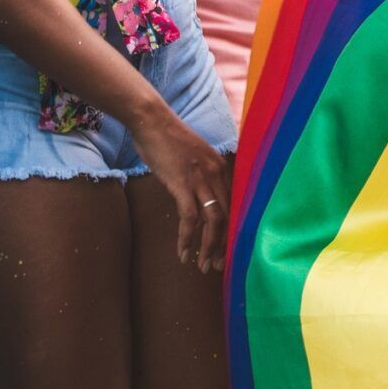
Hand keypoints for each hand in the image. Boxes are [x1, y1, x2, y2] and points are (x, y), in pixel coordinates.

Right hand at [130, 109, 231, 272]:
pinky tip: (183, 253)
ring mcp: (202, 179)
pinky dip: (187, 239)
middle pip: (229, 217)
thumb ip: (202, 176)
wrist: (152, 121)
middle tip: (217, 266)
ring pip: (214, 221)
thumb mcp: (193, 157)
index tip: (228, 250)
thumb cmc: (167, 139)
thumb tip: (199, 198)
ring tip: (203, 267)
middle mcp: (218, 174)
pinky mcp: (182, 184)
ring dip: (209, 248)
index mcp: (223, 168)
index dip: (233, 231)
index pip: (235, 205)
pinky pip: (190, 218)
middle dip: (224, 245)